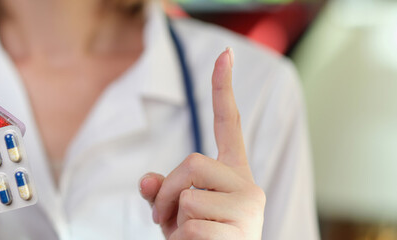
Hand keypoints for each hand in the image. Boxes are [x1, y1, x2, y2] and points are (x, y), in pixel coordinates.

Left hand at [139, 48, 265, 239]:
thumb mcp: (174, 214)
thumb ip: (162, 191)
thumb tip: (146, 181)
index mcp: (233, 175)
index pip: (229, 126)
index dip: (223, 90)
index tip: (225, 54)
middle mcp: (247, 185)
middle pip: (192, 162)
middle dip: (166, 190)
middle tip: (163, 218)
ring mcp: (249, 208)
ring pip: (187, 196)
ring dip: (171, 220)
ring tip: (187, 238)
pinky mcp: (241, 231)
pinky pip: (190, 226)